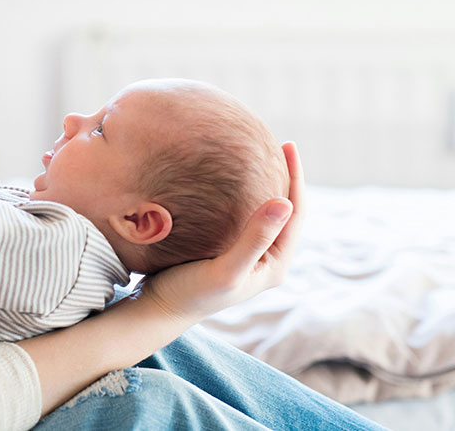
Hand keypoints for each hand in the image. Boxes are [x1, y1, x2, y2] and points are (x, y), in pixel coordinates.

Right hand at [134, 141, 305, 321]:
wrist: (159, 310)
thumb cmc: (190, 293)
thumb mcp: (225, 269)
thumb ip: (255, 238)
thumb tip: (285, 201)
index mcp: (276, 264)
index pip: (295, 212)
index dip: (295, 177)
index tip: (288, 144)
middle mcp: (267, 260)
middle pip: (286, 211)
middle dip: (285, 178)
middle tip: (279, 144)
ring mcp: (249, 257)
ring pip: (266, 214)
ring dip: (266, 185)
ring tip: (259, 156)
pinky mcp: (230, 253)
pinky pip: (246, 217)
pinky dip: (246, 195)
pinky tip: (231, 180)